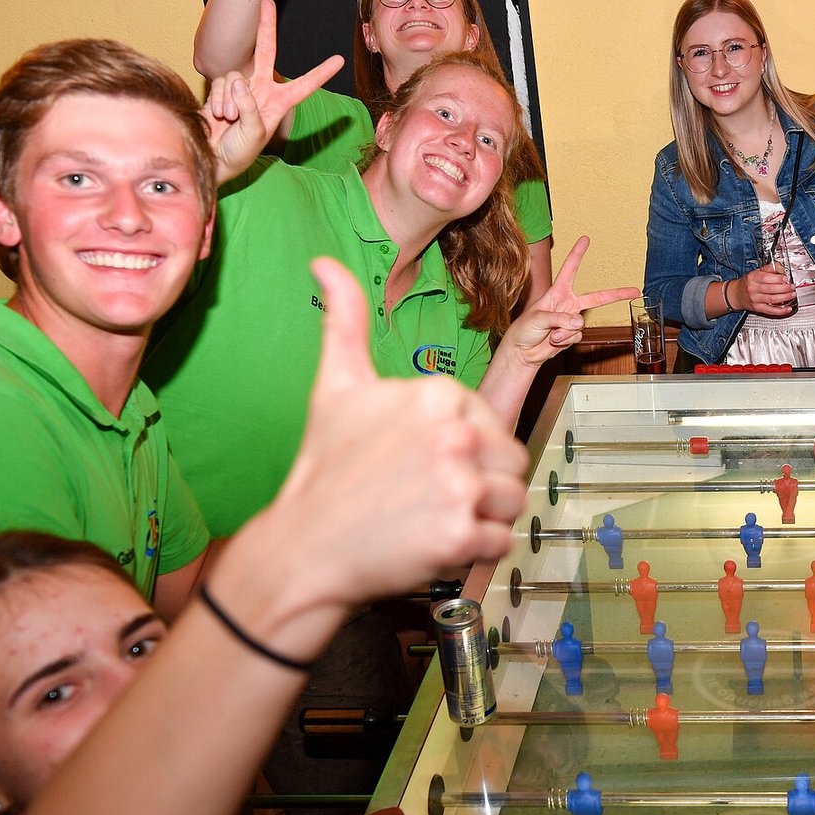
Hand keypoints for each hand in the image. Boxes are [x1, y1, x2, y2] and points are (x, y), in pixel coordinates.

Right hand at [202, 0, 342, 180]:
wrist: (213, 156)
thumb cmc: (239, 152)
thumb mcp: (254, 134)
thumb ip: (250, 108)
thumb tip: (241, 81)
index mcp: (280, 103)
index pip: (305, 84)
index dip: (321, 72)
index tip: (339, 60)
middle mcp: (263, 90)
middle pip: (266, 51)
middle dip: (266, 26)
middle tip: (267, 1)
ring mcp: (242, 88)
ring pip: (235, 76)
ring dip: (229, 100)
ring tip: (228, 120)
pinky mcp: (222, 89)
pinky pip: (221, 83)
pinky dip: (219, 100)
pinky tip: (218, 116)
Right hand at [257, 257, 525, 617]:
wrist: (303, 547)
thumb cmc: (324, 468)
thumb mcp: (336, 386)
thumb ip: (344, 321)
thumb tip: (324, 263)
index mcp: (438, 393)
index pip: (493, 425)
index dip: (467, 450)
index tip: (423, 463)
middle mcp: (455, 434)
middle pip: (512, 462)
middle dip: (481, 483)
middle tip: (429, 495)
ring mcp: (459, 485)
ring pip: (512, 502)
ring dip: (481, 518)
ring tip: (432, 517)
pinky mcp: (461, 536)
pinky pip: (500, 543)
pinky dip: (474, 552)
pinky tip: (432, 542)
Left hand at [500, 237, 637, 366]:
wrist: (523, 352)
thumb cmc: (524, 329)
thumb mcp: (539, 317)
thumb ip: (559, 318)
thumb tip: (580, 322)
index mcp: (558, 292)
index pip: (569, 269)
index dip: (578, 254)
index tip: (585, 239)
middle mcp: (568, 304)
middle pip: (597, 298)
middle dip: (617, 294)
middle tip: (635, 291)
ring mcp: (571, 321)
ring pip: (580, 324)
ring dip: (564, 331)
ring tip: (550, 334)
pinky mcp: (572, 336)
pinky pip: (577, 336)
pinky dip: (565, 341)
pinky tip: (554, 341)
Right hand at [733, 263, 796, 316]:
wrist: (736, 294)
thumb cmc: (748, 282)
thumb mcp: (756, 272)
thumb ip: (769, 268)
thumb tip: (781, 267)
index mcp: (752, 278)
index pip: (766, 277)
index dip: (777, 278)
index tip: (785, 278)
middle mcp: (753, 289)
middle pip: (771, 289)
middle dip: (784, 288)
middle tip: (791, 286)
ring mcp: (755, 300)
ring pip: (772, 299)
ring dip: (785, 297)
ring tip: (792, 294)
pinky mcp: (758, 308)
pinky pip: (770, 310)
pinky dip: (781, 310)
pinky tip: (788, 308)